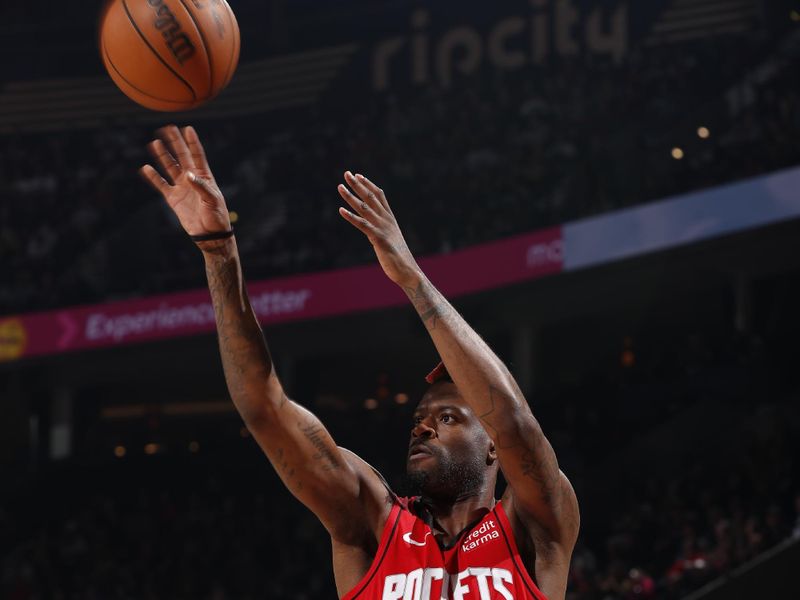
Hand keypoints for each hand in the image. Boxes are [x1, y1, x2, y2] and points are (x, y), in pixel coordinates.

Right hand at [139, 125, 230, 239]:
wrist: (209, 234)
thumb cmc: (217, 216)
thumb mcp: (212, 200)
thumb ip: (201, 186)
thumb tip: (188, 174)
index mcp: (204, 177)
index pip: (197, 156)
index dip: (192, 142)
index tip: (188, 129)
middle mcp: (192, 179)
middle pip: (182, 157)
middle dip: (175, 143)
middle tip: (167, 128)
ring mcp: (182, 188)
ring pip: (170, 167)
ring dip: (163, 156)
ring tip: (155, 143)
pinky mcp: (173, 199)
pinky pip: (161, 185)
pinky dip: (154, 177)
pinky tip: (146, 168)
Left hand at [338, 172, 421, 287]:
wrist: (408, 271)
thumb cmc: (399, 259)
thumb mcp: (391, 241)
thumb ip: (383, 232)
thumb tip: (375, 231)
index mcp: (390, 219)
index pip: (379, 196)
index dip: (368, 185)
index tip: (358, 175)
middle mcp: (387, 221)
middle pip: (370, 198)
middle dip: (358, 185)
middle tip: (346, 173)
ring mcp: (383, 229)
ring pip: (364, 208)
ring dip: (351, 197)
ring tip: (340, 187)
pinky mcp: (378, 239)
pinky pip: (362, 225)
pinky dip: (351, 217)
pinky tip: (340, 210)